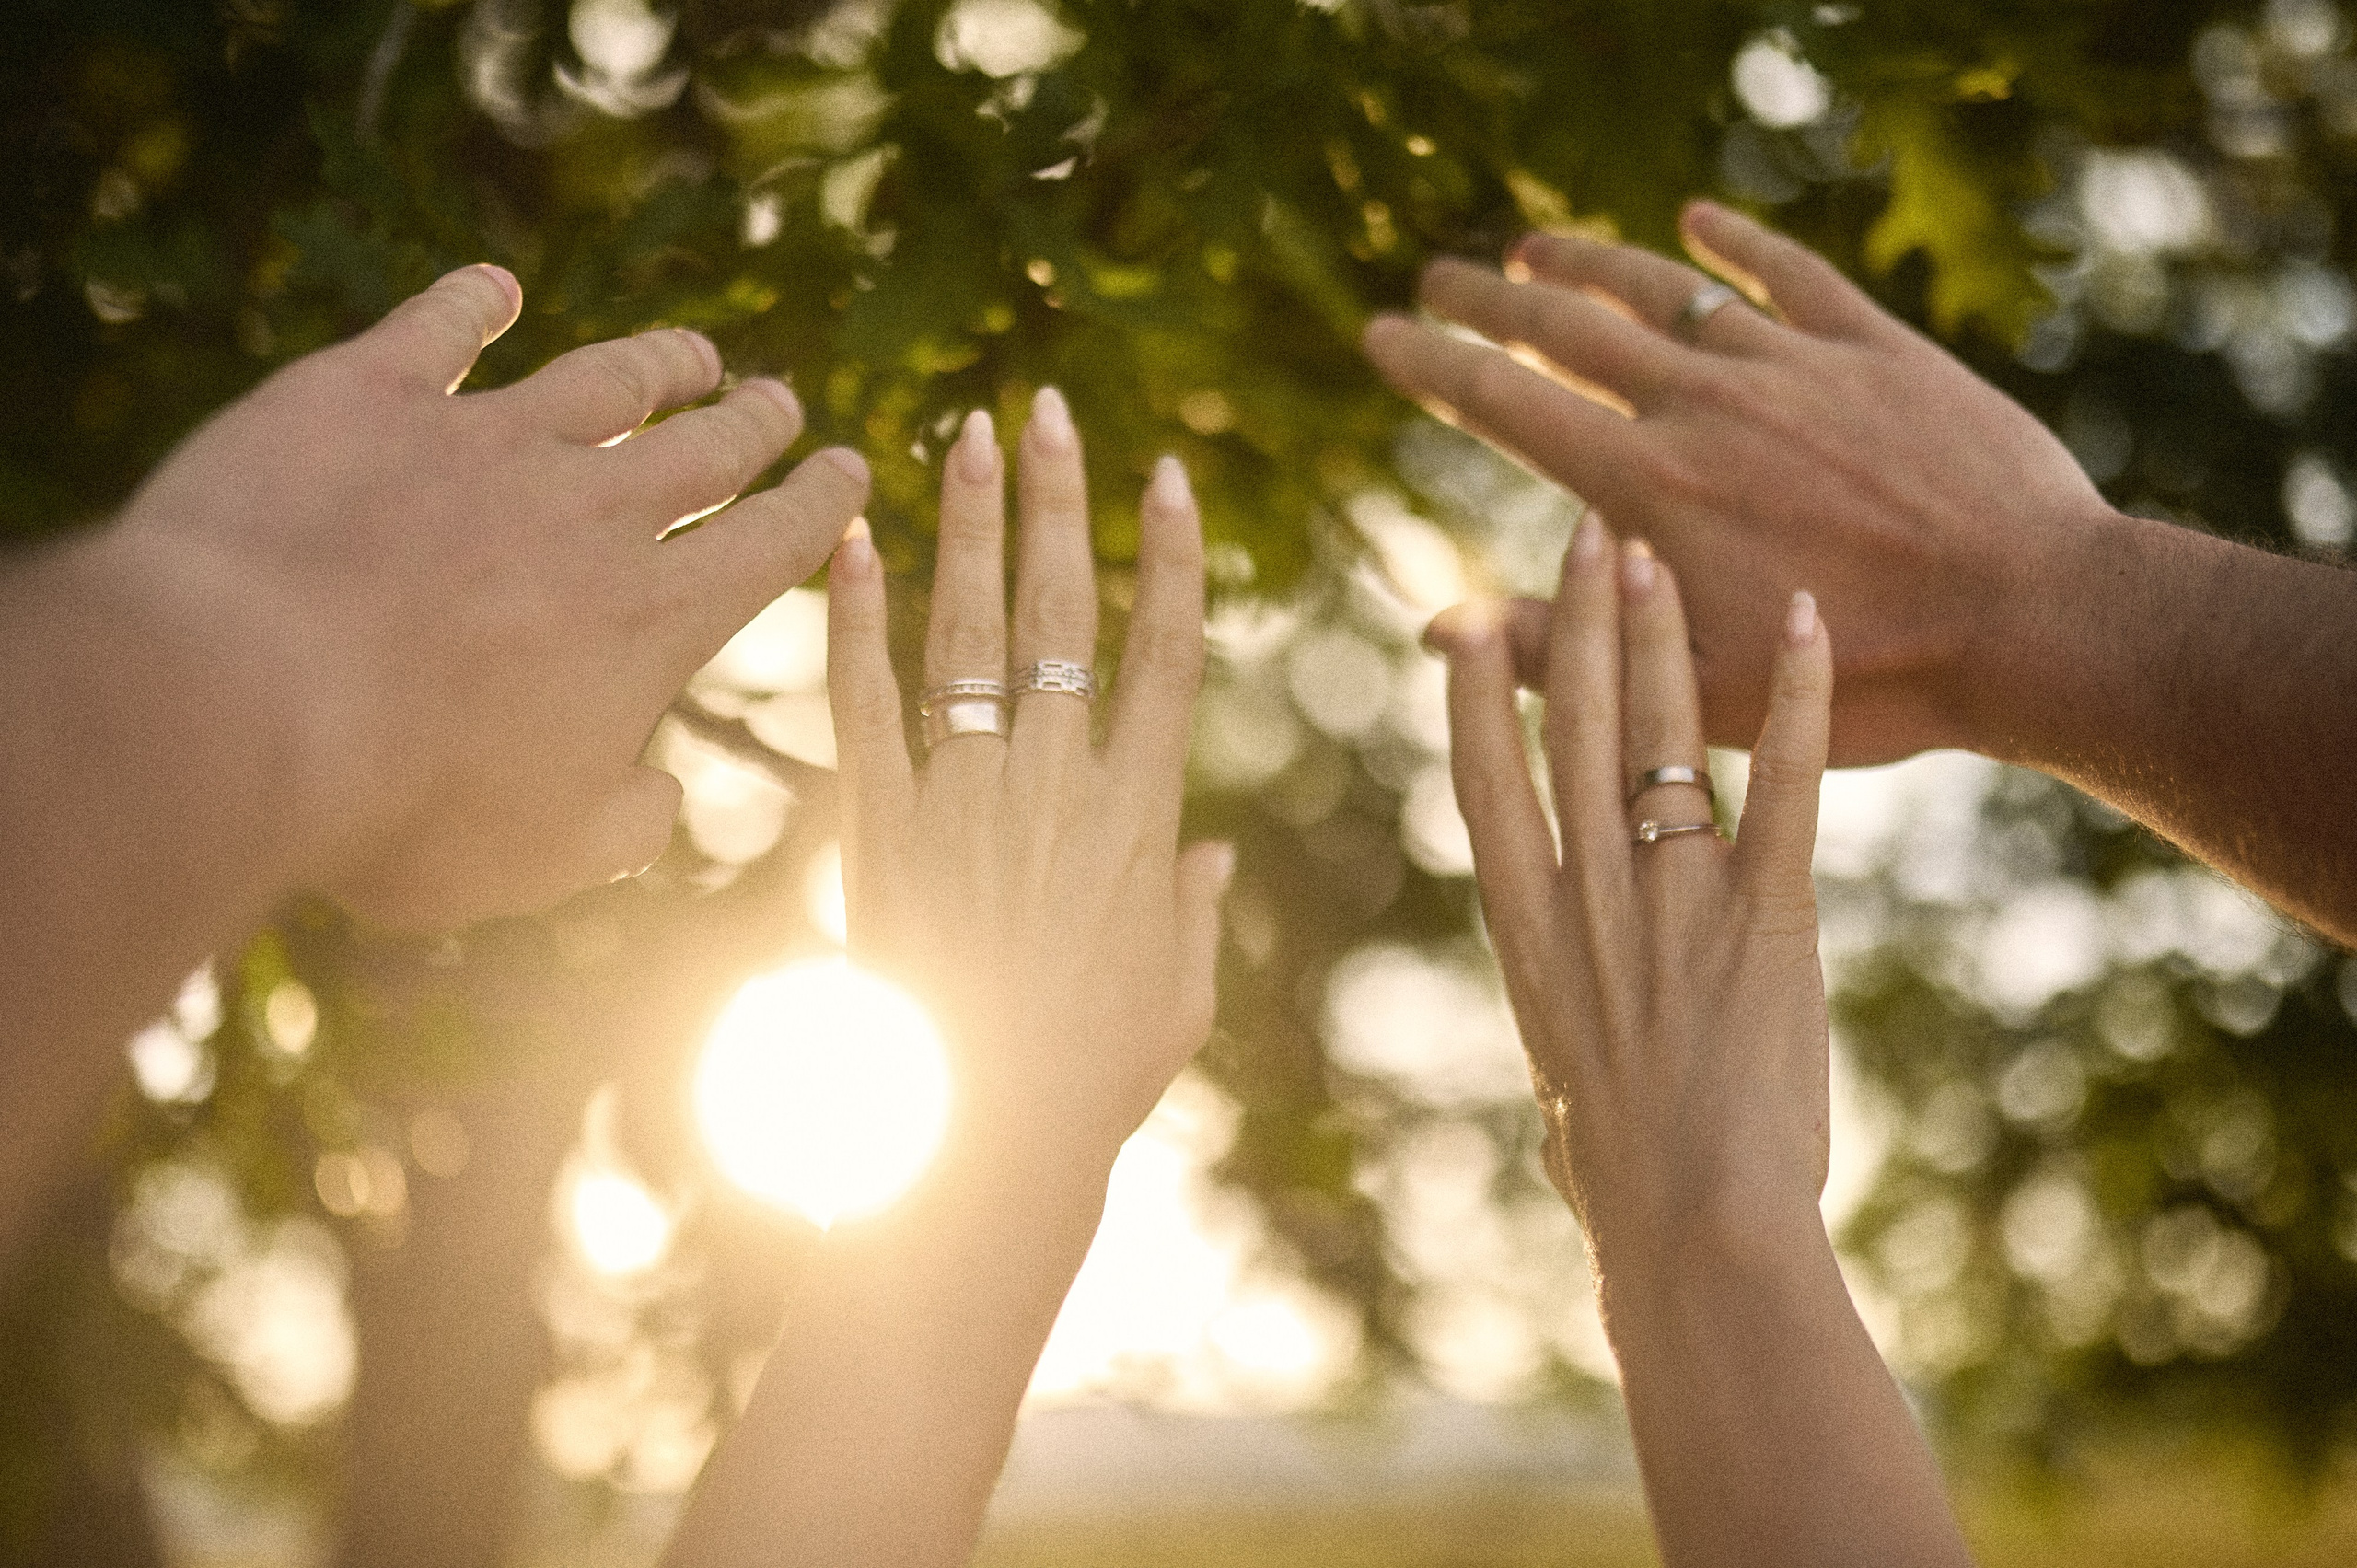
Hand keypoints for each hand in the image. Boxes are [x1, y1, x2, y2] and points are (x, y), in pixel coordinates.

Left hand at [103, 264, 869, 927]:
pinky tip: (493, 286)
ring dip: (660, 361)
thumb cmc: (407, 803)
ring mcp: (483, 439)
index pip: (770, 543)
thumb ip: (629, 822)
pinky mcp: (367, 395)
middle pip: (704, 448)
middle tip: (781, 402)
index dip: (820, 505)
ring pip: (604, 380)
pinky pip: (438, 329)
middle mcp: (590, 509)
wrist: (247, 698)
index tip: (849, 472)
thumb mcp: (544, 857)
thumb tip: (659, 797)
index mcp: (655, 616)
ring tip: (694, 352)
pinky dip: (471, 303)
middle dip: (756, 423)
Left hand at [823, 389, 1229, 1166]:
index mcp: (1142, 813)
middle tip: (1047, 408)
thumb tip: (1205, 856)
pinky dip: (857, 618)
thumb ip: (1191, 914)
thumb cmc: (1095, 1080)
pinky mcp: (877, 826)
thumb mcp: (1177, 996)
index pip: (1165, 652)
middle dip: (1058, 501)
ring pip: (971, 630)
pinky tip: (851, 543)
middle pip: (1065, 610)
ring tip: (968, 435)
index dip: (1169, 557)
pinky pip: (865, 700)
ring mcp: (963, 795)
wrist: (980, 1142)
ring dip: (971, 526)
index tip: (1165, 476)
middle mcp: (1056, 782)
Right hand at [1368, 200, 2110, 766]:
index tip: (1379, 334)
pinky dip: (1734, 243)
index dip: (1431, 366)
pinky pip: (1790, 274)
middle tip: (1437, 276)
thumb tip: (1435, 626)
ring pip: (1664, 291)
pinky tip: (1696, 222)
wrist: (2035, 619)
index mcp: (1651, 490)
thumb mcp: (1697, 695)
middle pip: (1568, 328)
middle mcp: (1707, 405)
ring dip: (1589, 263)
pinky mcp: (1879, 351)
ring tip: (1533, 247)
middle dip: (1488, 298)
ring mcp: (1795, 367)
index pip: (1507, 403)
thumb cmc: (1870, 679)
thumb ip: (1562, 654)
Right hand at [1430, 517, 1834, 1281]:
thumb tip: (1557, 1078)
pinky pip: (1785, 786)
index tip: (1471, 615)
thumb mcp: (1564, 1092)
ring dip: (1660, 634)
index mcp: (1526, 933)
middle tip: (1587, 535)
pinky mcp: (1769, 917)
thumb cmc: (1623, 1183)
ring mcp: (1674, 900)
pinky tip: (1807, 623)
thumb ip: (1563, 1042)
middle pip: (1575, 729)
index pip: (1487, 780)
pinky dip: (1799, 699)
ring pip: (1660, 736)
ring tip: (1656, 553)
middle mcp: (1587, 897)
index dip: (1478, 690)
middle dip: (1578, 623)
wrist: (1695, 1228)